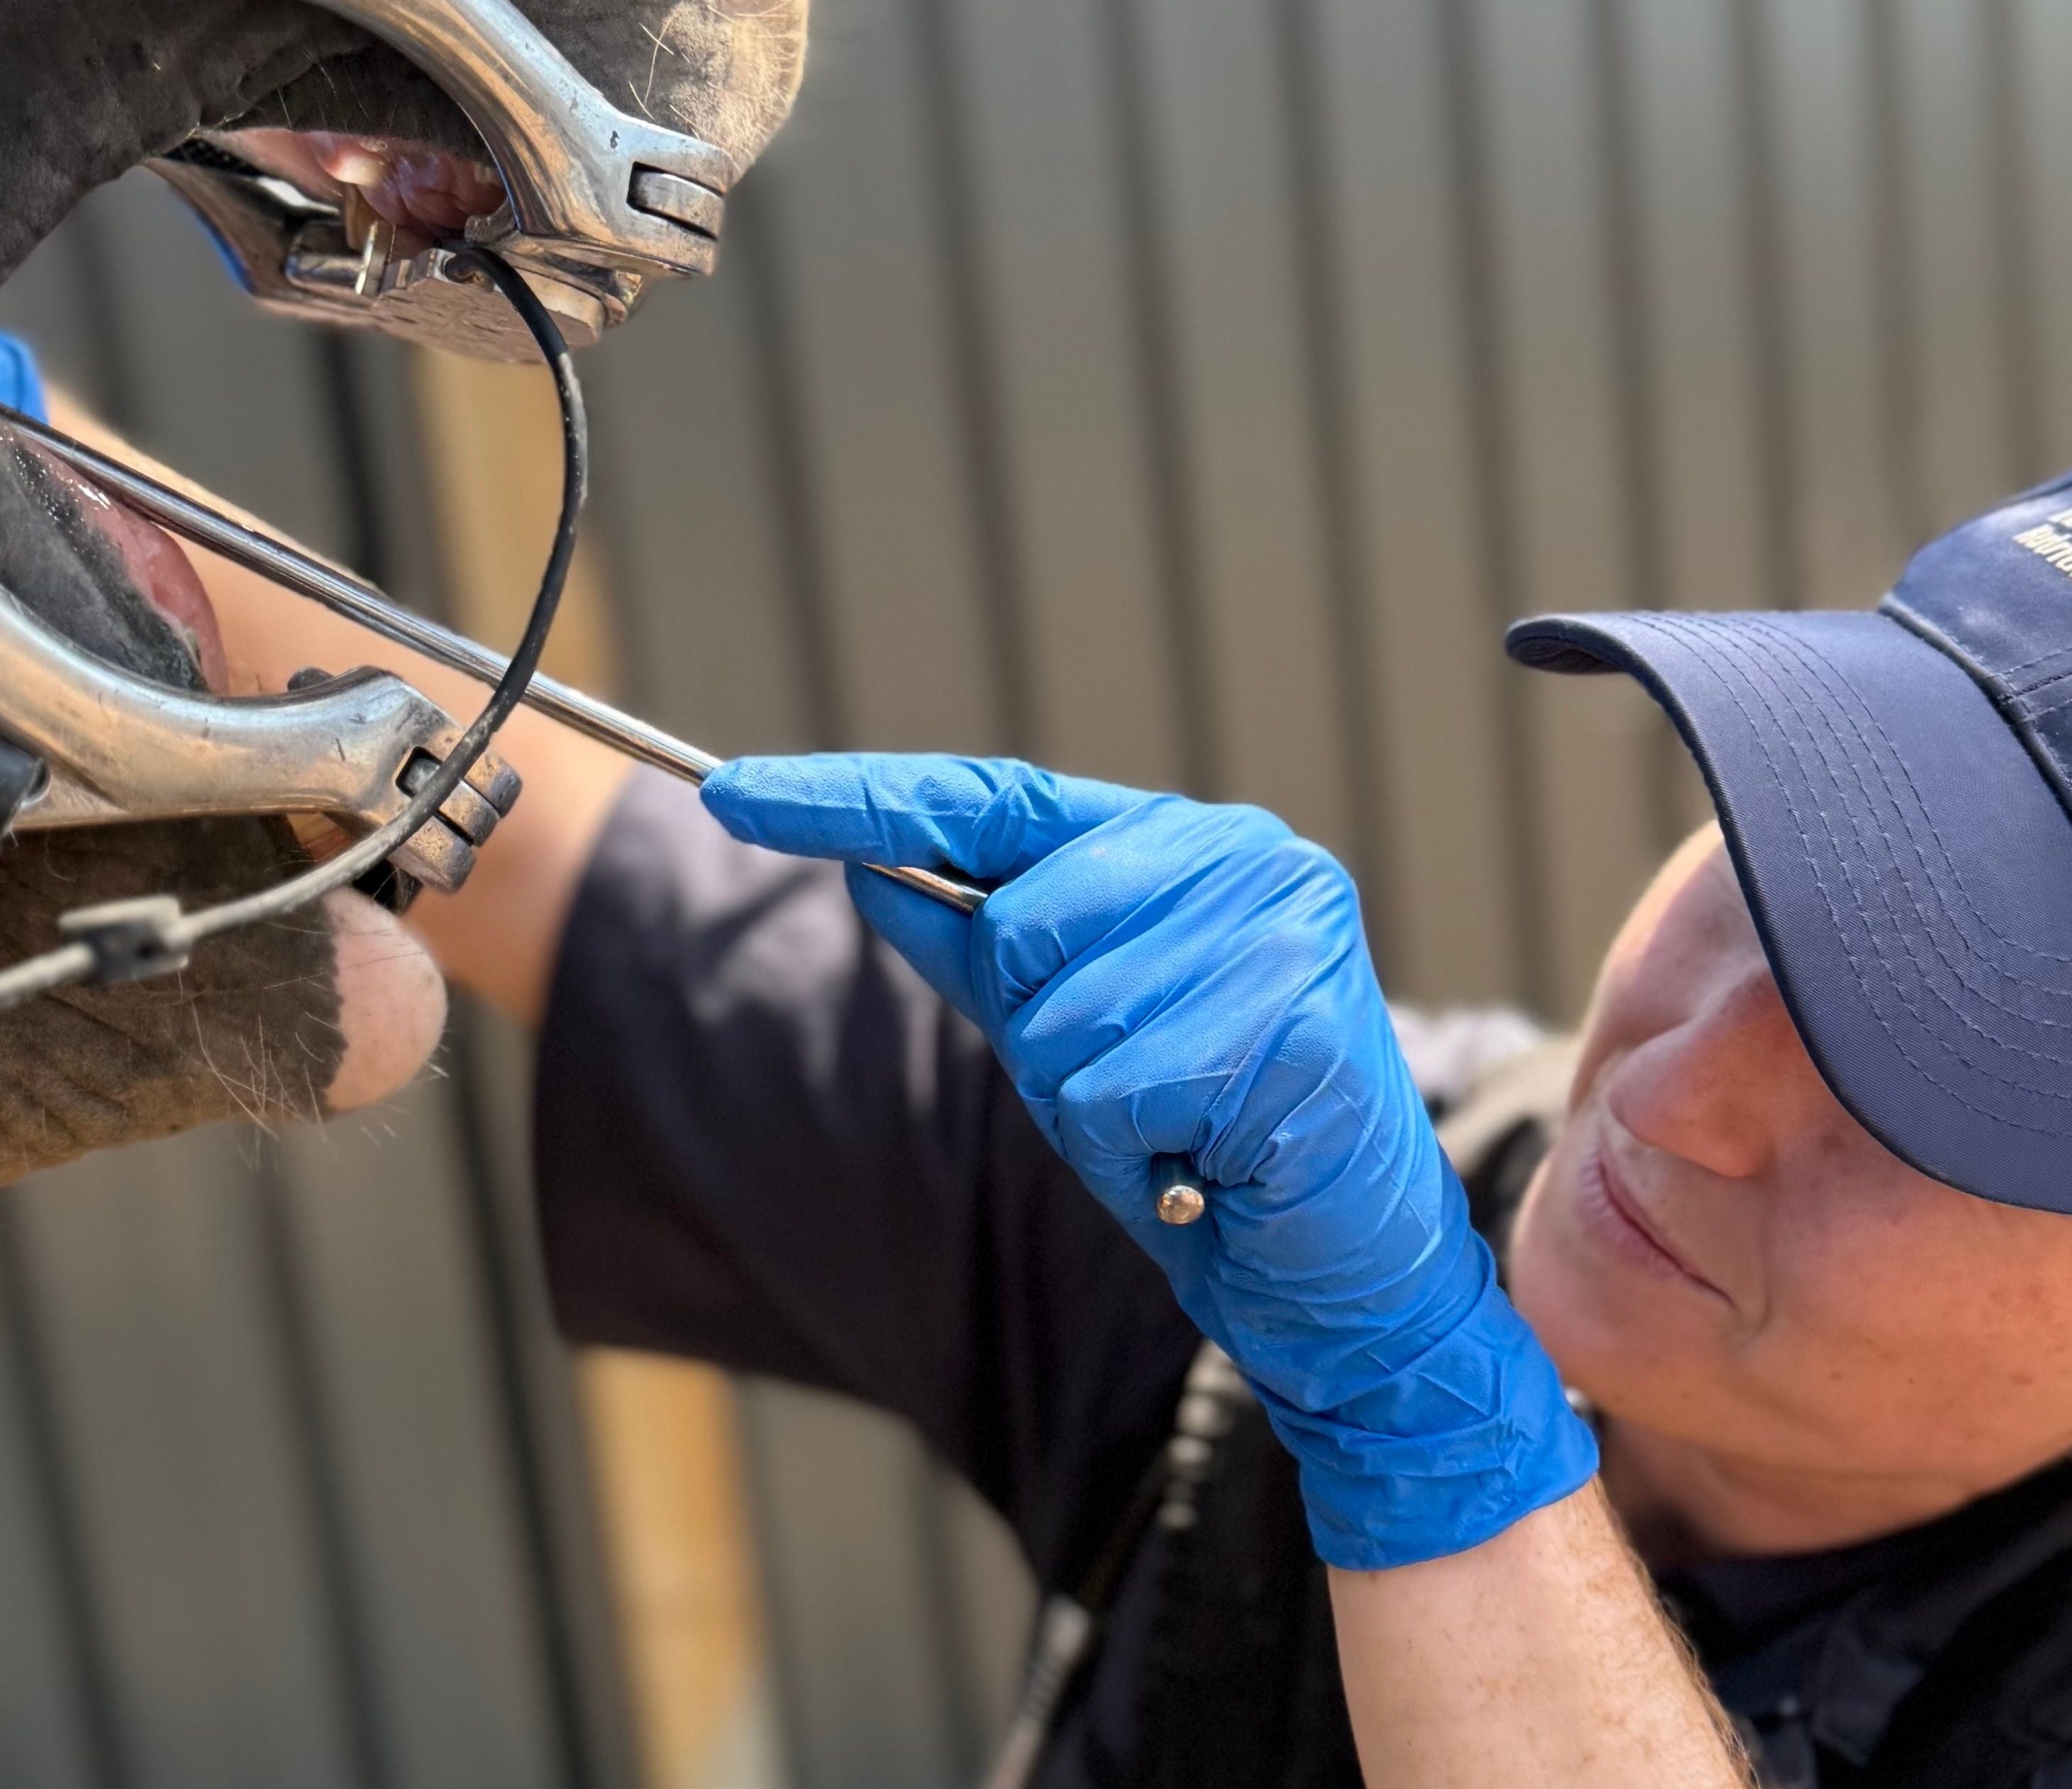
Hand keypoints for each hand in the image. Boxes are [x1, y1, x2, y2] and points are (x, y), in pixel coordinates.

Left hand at [700, 754, 1595, 1568]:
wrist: (1344, 1279)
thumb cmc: (1202, 1148)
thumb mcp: (1063, 1040)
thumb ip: (974, 947)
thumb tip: (863, 868)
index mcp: (1187, 841)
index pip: (991, 796)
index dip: (854, 797)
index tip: (727, 791)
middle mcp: (1243, 855)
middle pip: (1017, 926)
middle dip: (1038, 1036)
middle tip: (1134, 1095)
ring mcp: (1277, 931)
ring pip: (1058, 1015)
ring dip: (1088, 1105)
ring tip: (1174, 1130)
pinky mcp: (1292, 1023)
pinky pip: (1111, 1087)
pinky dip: (1131, 1149)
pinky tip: (1204, 1158)